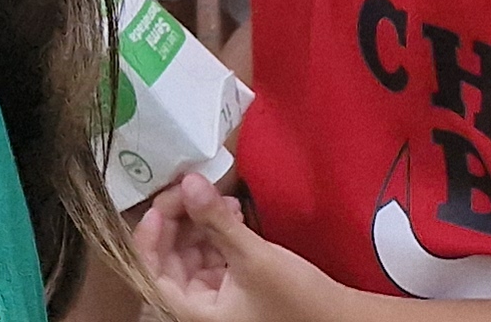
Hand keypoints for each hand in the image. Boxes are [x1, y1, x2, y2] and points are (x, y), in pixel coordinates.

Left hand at [132, 171, 348, 321]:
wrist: (342, 320)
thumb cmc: (299, 300)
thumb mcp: (254, 257)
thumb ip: (217, 221)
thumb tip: (189, 182)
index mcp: (195, 312)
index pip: (150, 272)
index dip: (148, 236)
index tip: (162, 204)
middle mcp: (202, 307)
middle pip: (170, 258)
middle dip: (179, 220)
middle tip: (191, 188)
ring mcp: (219, 298)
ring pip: (191, 253)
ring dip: (200, 223)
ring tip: (218, 198)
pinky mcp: (236, 288)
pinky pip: (214, 256)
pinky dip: (218, 233)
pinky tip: (232, 212)